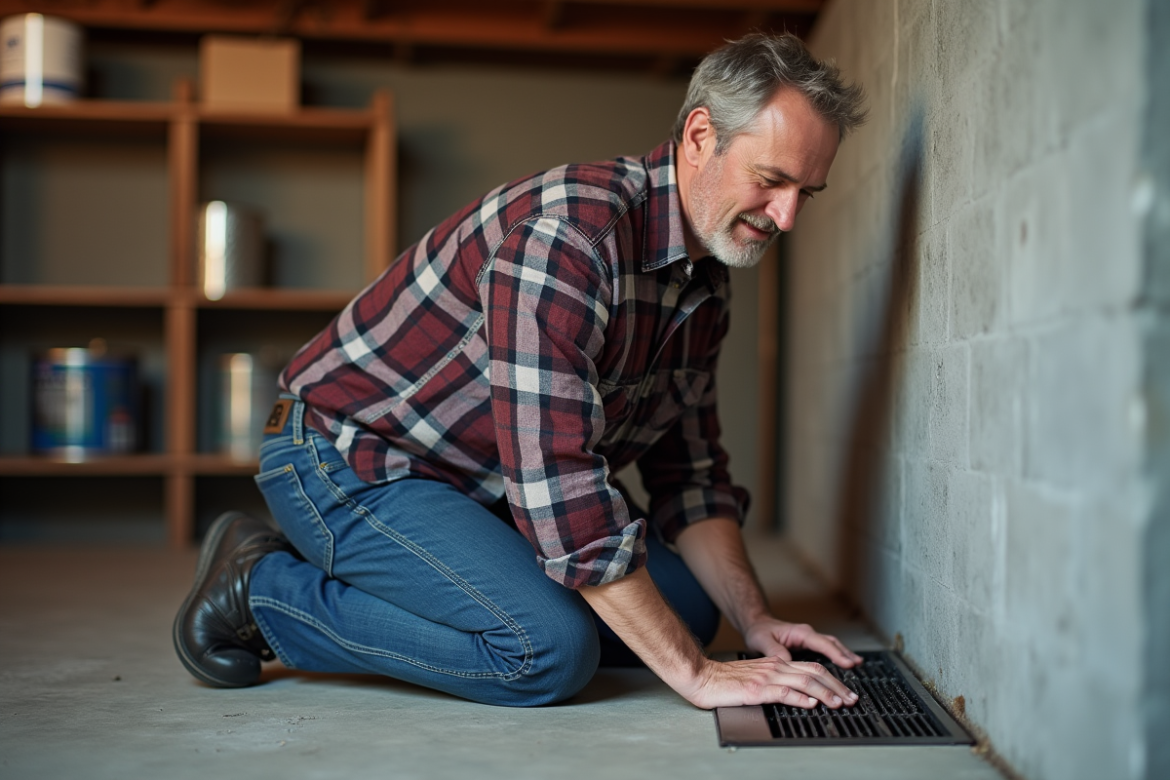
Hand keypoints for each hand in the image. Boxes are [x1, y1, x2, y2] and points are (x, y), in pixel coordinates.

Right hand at [680, 655, 859, 709]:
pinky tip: (812, 703)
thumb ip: (773, 682)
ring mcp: (766, 677)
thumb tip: (795, 695)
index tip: (845, 692)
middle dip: (837, 686)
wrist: (700, 676)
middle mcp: (774, 667)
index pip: (811, 668)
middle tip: (852, 699)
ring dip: (825, 693)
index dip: (831, 679)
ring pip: (804, 681)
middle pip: (814, 672)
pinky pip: (784, 692)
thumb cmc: (723, 681)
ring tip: (839, 703)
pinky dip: (801, 698)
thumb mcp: (753, 678)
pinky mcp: (757, 689)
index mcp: (774, 664)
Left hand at [743, 618, 863, 668]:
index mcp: (801, 633)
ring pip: (832, 646)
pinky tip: (844, 664)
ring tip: (858, 665)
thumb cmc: (759, 631)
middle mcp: (808, 635)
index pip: (823, 643)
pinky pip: (827, 650)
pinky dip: (837, 656)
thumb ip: (775, 652)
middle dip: (846, 655)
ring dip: (844, 655)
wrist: (756, 625)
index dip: (836, 654)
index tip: (848, 664)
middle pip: (832, 644)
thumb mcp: (762, 641)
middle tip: (858, 666)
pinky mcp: (808, 646)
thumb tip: (788, 664)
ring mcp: (809, 640)